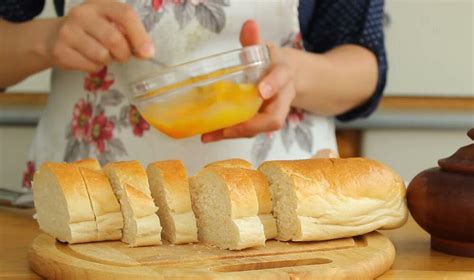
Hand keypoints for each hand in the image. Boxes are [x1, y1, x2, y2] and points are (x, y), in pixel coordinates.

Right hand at [45, 0, 152, 72]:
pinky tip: (89, 58)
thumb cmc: (91, 31)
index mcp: (100, 4)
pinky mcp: (60, 51)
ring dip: (108, 61)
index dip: (139, 35)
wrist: (53, 36)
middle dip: (124, 53)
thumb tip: (146, 52)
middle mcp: (82, 14)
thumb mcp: (109, 23)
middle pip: (114, 39)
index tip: (148, 52)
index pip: (125, 14)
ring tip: (102, 54)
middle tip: (122, 56)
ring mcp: (68, 32)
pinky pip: (90, 66)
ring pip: (102, 55)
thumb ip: (128, 33)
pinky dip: (95, 67)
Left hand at [202, 20, 295, 141]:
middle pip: (273, 119)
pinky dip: (228, 133)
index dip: (273, 84)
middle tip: (227, 129)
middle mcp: (281, 99)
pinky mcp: (259, 122)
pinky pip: (247, 130)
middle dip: (251, 126)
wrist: (284, 78)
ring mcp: (271, 114)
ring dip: (234, 133)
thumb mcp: (264, 49)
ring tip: (209, 135)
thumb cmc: (271, 63)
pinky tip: (209, 134)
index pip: (282, 78)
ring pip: (258, 129)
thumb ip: (254, 40)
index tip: (261, 90)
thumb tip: (249, 25)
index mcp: (284, 76)